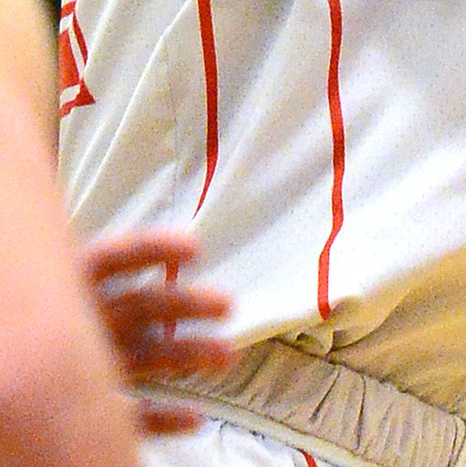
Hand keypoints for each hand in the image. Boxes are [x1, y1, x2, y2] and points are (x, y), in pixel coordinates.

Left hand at [81, 229, 235, 435]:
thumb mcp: (34, 312)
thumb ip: (74, 288)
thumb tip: (98, 278)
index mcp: (66, 290)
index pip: (112, 259)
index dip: (152, 250)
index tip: (196, 249)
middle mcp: (84, 323)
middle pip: (142, 306)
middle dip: (187, 304)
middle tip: (228, 305)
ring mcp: (91, 366)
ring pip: (147, 356)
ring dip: (188, 355)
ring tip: (230, 357)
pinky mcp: (93, 410)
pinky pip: (133, 413)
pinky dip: (165, 416)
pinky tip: (196, 417)